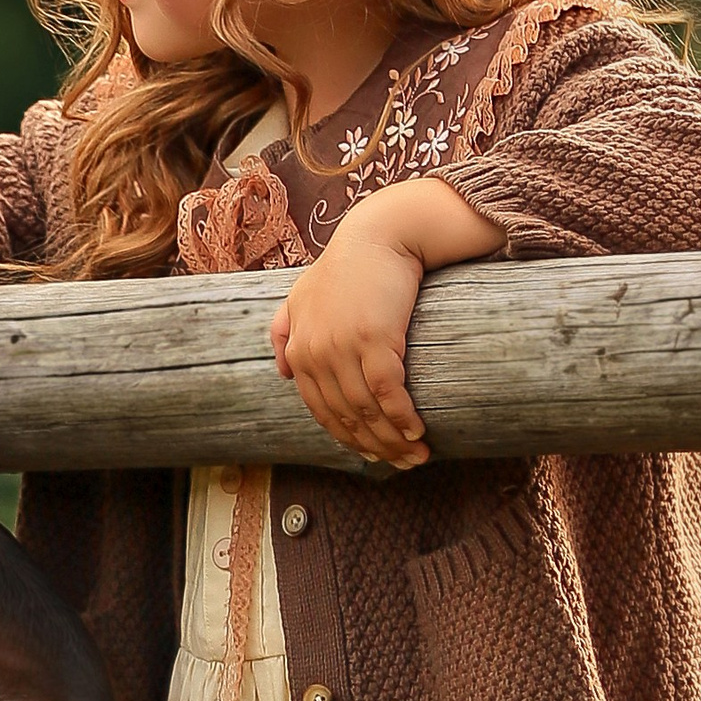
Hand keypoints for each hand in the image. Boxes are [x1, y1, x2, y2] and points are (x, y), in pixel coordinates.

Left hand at [268, 177, 502, 469]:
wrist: (379, 236)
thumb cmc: (344, 268)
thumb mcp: (300, 296)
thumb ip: (283, 332)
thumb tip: (282, 375)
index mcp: (298, 350)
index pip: (321, 411)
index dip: (347, 438)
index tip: (372, 455)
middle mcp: (315, 353)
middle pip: (345, 417)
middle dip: (375, 447)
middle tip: (402, 464)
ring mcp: (343, 347)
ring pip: (367, 410)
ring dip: (393, 439)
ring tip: (417, 455)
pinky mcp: (374, 338)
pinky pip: (387, 392)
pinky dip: (402, 417)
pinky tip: (418, 431)